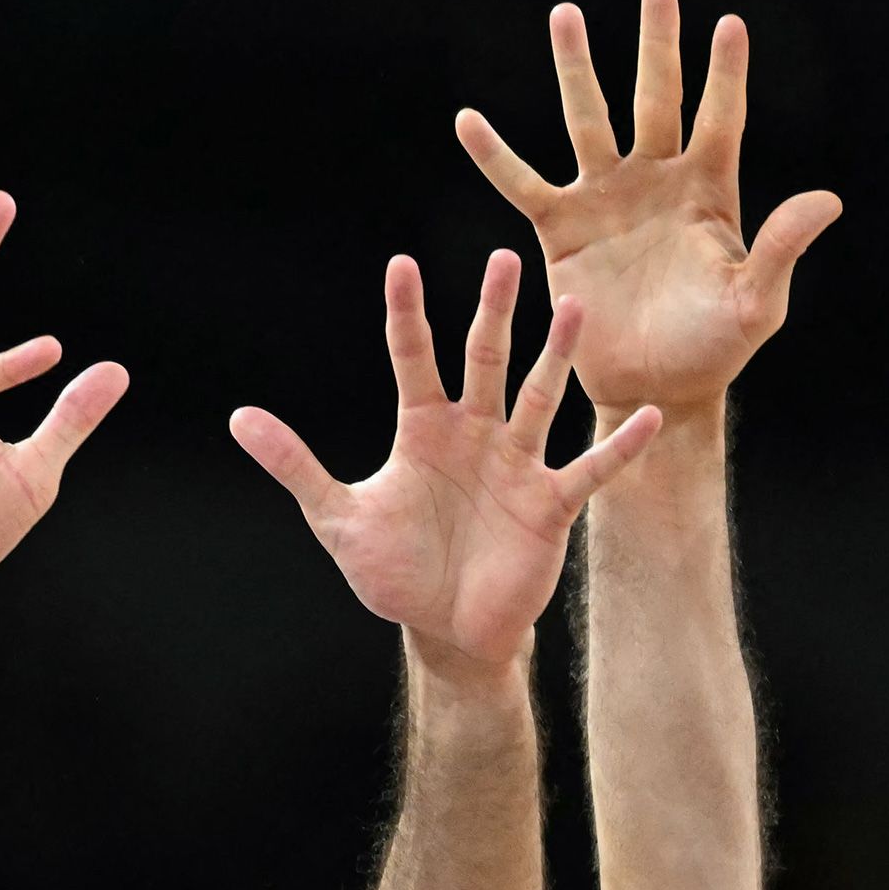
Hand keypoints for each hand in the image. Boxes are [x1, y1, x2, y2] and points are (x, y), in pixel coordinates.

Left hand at [231, 252, 660, 672]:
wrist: (448, 631)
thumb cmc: (396, 573)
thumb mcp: (338, 518)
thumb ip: (296, 466)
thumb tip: (239, 419)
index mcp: (424, 430)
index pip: (414, 359)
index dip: (406, 315)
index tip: (401, 266)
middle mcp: (475, 434)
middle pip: (486, 360)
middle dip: (494, 312)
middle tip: (506, 258)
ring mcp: (517, 465)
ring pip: (541, 397)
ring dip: (556, 356)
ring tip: (572, 307)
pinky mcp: (552, 504)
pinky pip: (590, 468)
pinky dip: (619, 445)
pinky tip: (649, 415)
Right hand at [457, 0, 840, 414]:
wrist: (654, 388)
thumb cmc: (716, 350)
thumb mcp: (758, 303)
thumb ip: (782, 248)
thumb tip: (828, 199)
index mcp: (709, 190)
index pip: (719, 118)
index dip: (724, 73)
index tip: (728, 23)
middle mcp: (656, 181)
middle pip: (655, 97)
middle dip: (656, 44)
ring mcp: (606, 199)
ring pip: (588, 120)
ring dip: (576, 68)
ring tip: (566, 15)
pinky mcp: (562, 229)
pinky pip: (523, 184)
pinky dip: (496, 155)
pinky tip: (468, 121)